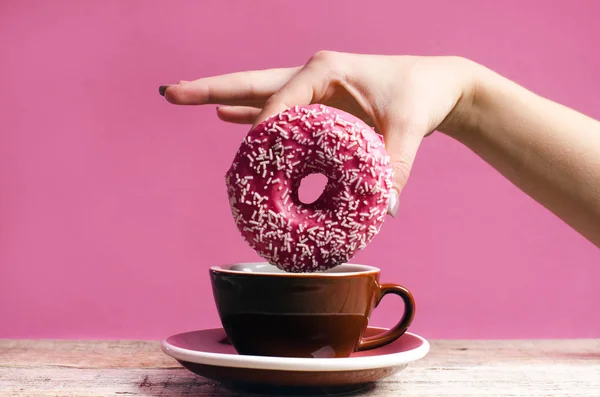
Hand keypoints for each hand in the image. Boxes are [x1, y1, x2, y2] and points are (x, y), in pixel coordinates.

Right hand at [160, 51, 476, 215]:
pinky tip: (226, 118)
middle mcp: (311, 75)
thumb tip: (384, 212)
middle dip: (210, 90)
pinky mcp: (315, 103)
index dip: (261, 126)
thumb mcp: (408, 128)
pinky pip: (274, 109)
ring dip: (221, 100)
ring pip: (257, 95)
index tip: (249, 154)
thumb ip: (395, 167)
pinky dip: (250, 115)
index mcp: (324, 71)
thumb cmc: (421, 96)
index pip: (280, 99)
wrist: (436, 85)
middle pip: (251, 84)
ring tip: (182, 99)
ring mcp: (310, 89)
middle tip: (169, 92)